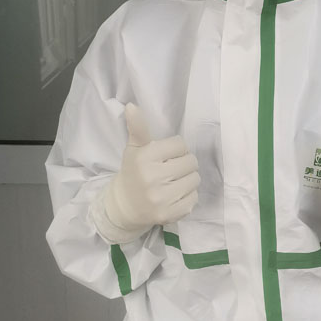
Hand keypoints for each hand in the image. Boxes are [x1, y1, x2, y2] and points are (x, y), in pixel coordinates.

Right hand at [101, 103, 199, 233]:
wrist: (125, 207)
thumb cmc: (133, 172)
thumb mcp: (134, 148)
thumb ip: (137, 127)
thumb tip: (131, 105)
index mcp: (144, 158)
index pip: (180, 144)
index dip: (175, 148)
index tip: (165, 155)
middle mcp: (152, 178)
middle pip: (191, 161)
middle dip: (184, 162)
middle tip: (172, 168)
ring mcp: (162, 198)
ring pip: (195, 179)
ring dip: (188, 178)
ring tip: (175, 181)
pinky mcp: (170, 214)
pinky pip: (194, 198)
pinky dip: (188, 195)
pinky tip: (175, 194)